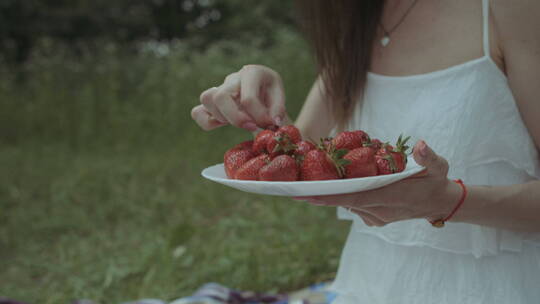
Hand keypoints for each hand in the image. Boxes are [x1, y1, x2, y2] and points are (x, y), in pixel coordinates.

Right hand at [191, 65, 285, 131]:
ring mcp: (219, 89)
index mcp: (252, 73)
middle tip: (251, 127)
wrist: (265, 94)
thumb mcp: (280, 99)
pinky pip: (197, 112)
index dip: (258, 117)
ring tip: (240, 122)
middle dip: (235, 118)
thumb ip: (278, 110)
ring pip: (206, 99)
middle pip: (220, 96)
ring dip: (222, 117)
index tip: (269, 125)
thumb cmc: (271, 96)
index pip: (248, 98)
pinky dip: (207, 122)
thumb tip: (272, 122)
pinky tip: (224, 125)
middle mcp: (233, 78)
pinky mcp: (211, 103)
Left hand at [296, 140, 461, 226]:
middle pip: (342, 201)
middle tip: (293, 184)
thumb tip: (421, 146)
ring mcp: (374, 216)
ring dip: (328, 192)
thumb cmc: (436, 181)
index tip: (306, 194)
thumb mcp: (438, 166)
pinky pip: (351, 203)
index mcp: (389, 198)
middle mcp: (378, 211)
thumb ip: (429, 157)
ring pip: (345, 202)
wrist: (439, 203)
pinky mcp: (372, 216)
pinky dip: (340, 194)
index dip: (328, 196)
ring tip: (307, 178)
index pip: (353, 198)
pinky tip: (329, 182)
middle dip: (319, 193)